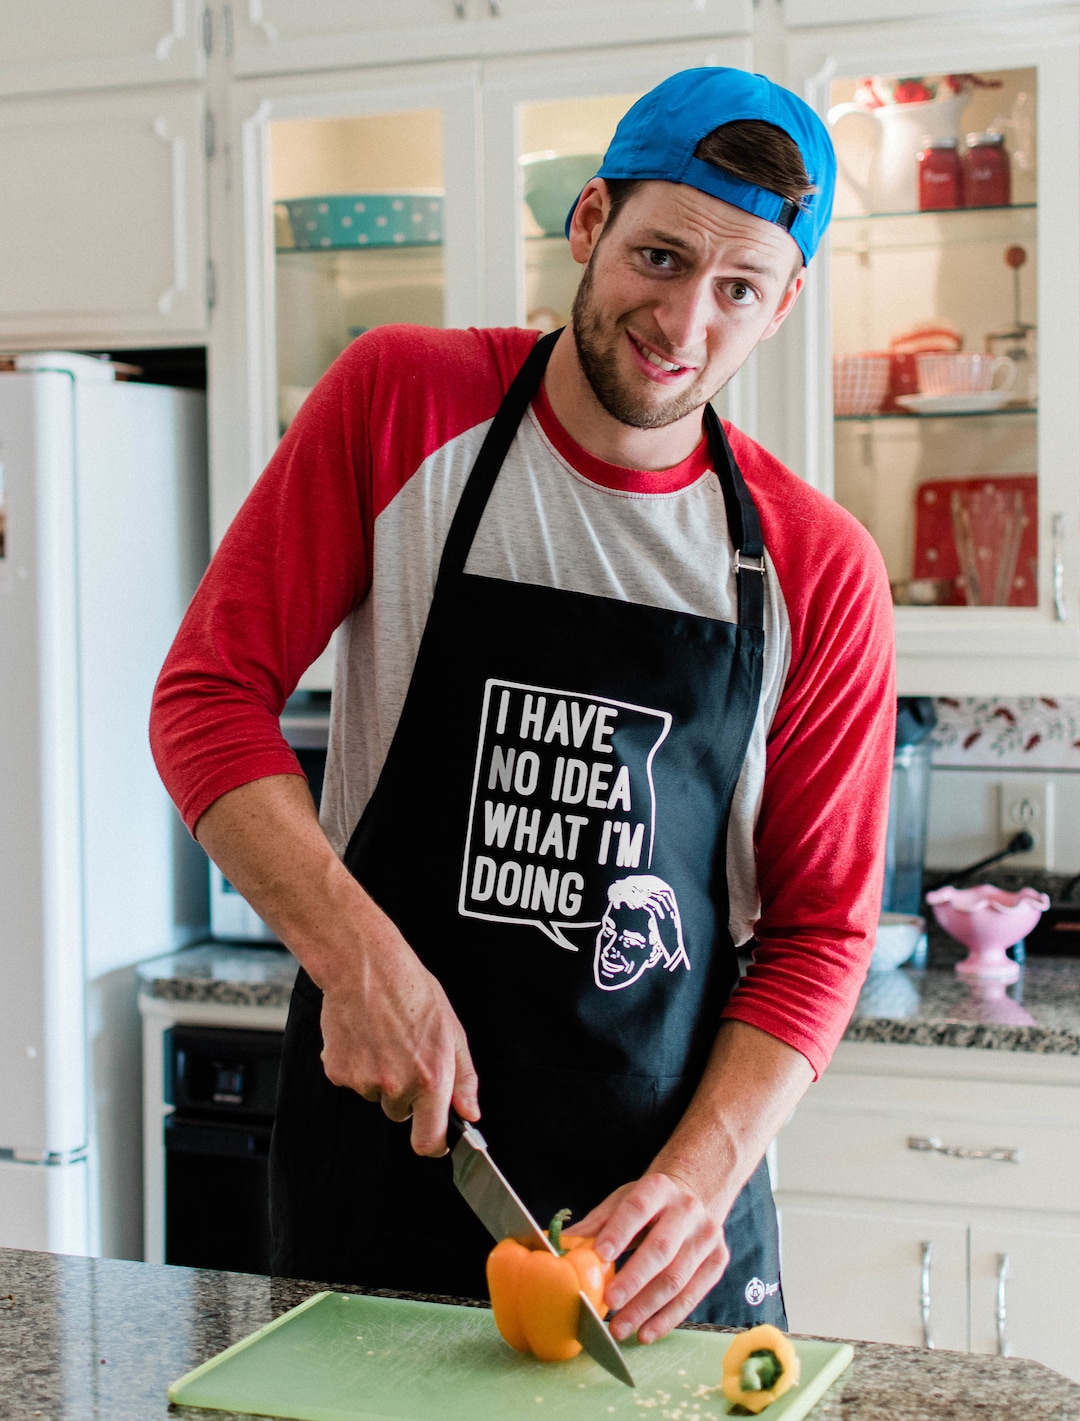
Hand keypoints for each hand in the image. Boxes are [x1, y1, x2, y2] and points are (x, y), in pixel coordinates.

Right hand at [316, 899, 479, 1157]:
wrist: (365, 967)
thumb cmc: (411, 991)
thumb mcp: (453, 1031)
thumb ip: (464, 1079)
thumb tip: (470, 1113)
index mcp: (432, 1079)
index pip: (429, 1141)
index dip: (433, 1143)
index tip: (434, 1137)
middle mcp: (397, 1086)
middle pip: (400, 1115)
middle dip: (405, 1096)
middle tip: (406, 1057)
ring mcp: (365, 1082)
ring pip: (376, 1096)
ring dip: (380, 1078)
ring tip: (385, 1039)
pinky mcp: (339, 1073)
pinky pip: (352, 1082)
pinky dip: (357, 1065)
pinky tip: (365, 1037)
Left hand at [566, 1171, 729, 1343]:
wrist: (697, 1194)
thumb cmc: (650, 1204)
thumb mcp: (622, 1200)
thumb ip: (596, 1224)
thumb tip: (562, 1246)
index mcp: (659, 1188)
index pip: (637, 1209)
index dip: (619, 1232)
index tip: (600, 1256)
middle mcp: (687, 1211)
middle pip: (660, 1250)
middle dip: (633, 1280)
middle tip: (609, 1303)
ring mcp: (707, 1237)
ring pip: (676, 1279)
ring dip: (647, 1308)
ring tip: (620, 1328)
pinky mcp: (718, 1261)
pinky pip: (692, 1296)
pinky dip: (667, 1319)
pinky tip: (646, 1332)